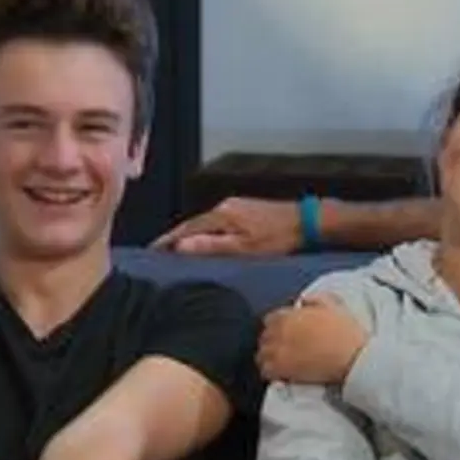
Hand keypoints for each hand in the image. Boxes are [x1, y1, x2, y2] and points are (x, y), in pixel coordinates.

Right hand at [151, 197, 301, 255]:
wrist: (308, 221)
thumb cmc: (278, 238)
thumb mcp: (244, 248)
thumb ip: (212, 247)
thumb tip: (180, 247)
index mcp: (221, 215)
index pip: (185, 228)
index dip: (166, 241)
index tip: (151, 252)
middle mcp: (224, 205)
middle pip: (192, 224)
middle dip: (174, 238)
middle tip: (158, 254)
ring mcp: (236, 205)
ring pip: (204, 223)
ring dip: (190, 235)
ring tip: (177, 250)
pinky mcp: (245, 209)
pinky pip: (217, 222)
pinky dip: (205, 232)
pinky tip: (205, 241)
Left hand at [257, 294, 367, 383]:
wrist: (352, 356)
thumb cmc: (346, 331)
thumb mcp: (333, 305)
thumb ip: (315, 299)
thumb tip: (302, 301)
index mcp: (290, 315)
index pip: (270, 319)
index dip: (277, 327)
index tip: (284, 333)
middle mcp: (280, 331)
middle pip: (264, 337)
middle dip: (271, 342)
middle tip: (282, 349)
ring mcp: (279, 351)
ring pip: (261, 355)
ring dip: (268, 357)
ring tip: (278, 363)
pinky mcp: (282, 369)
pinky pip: (265, 371)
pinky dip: (270, 372)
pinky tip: (279, 374)